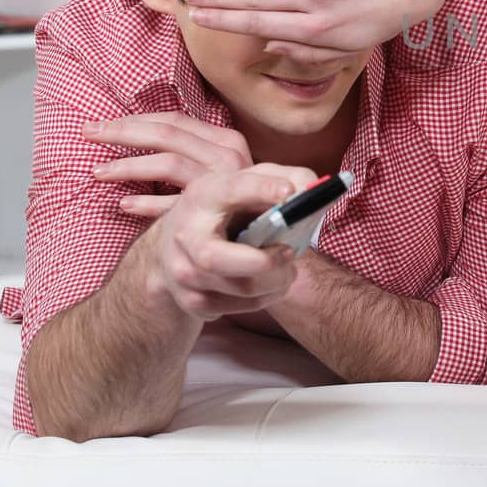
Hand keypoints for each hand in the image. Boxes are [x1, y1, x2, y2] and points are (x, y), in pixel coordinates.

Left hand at [85, 112, 251, 218]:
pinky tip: (125, 206)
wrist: (276, 237)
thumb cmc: (239, 201)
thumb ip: (190, 153)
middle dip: (122, 132)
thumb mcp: (218, 170)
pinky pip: (177, 204)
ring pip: (169, 163)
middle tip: (86, 133)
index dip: (134, 119)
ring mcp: (225, 182)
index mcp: (225, 139)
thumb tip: (142, 137)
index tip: (98, 125)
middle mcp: (229, 155)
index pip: (174, 120)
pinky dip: (149, 204)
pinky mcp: (221, 210)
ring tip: (99, 173)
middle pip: (167, 135)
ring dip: (129, 167)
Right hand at [151, 164, 313, 320]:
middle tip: (290, 252)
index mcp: (203, 196)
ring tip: (287, 267)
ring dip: (277, 280)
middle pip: (217, 259)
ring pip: (241, 288)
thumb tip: (313, 188)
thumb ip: (285, 178)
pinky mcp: (193, 302)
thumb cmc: (223, 210)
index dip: (261, 189)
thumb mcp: (247, 185)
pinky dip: (266, 296)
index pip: (231, 190)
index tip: (290, 192)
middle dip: (263, 261)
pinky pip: (241, 308)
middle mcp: (185, 235)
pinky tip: (268, 281)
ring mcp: (184, 273)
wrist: (172, 246)